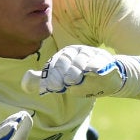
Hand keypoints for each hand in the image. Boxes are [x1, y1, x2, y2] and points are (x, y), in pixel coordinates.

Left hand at [21, 45, 139, 98]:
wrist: (114, 78)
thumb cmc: (86, 81)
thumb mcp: (64, 83)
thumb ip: (44, 81)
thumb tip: (25, 84)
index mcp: (66, 56)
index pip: (55, 63)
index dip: (52, 74)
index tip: (50, 86)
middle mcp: (78, 52)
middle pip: (67, 60)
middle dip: (63, 73)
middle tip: (63, 84)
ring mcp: (91, 55)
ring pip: (81, 61)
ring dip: (76, 71)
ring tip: (74, 81)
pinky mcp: (105, 61)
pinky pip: (98, 63)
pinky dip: (94, 67)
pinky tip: (91, 72)